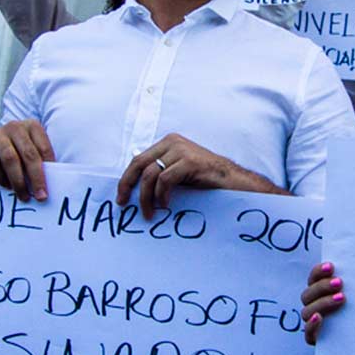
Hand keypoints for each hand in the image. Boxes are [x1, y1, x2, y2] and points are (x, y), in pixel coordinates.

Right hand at [0, 119, 53, 200]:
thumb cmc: (15, 155)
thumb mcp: (30, 155)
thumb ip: (41, 164)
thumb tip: (50, 185)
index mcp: (32, 126)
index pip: (44, 148)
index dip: (47, 170)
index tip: (48, 189)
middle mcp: (14, 127)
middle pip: (28, 154)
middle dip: (36, 178)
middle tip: (40, 197)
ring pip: (10, 158)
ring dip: (18, 181)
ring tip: (23, 195)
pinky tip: (5, 185)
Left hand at [115, 133, 243, 218]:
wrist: (232, 181)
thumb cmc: (205, 179)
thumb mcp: (178, 171)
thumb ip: (160, 173)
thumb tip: (135, 190)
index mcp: (168, 143)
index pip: (138, 159)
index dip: (126, 178)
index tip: (122, 196)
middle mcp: (173, 142)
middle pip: (139, 163)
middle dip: (128, 185)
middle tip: (124, 203)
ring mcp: (181, 150)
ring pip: (150, 174)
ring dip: (146, 197)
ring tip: (150, 212)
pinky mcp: (189, 161)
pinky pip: (165, 180)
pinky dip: (161, 195)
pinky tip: (165, 204)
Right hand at [301, 261, 345, 344]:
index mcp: (322, 293)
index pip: (313, 278)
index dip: (319, 271)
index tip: (332, 266)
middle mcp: (315, 306)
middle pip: (308, 294)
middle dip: (322, 286)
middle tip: (340, 283)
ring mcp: (314, 324)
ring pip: (307, 311)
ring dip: (322, 303)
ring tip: (341, 299)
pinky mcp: (317, 341)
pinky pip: (308, 333)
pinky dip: (311, 325)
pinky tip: (320, 318)